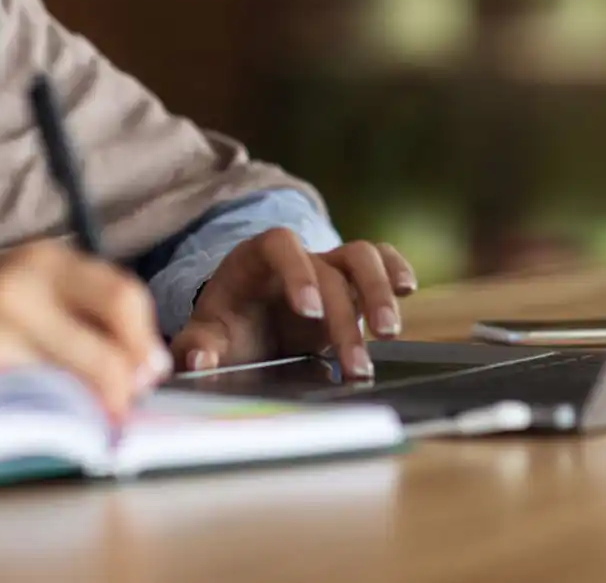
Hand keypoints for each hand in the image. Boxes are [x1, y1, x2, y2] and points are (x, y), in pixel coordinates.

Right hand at [0, 241, 170, 415]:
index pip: (123, 298)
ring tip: (76, 415)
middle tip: (120, 409)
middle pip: (108, 353)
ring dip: (86, 411)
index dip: (143, 344)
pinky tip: (38, 420)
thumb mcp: (21, 287)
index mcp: (40, 260)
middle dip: (124, 391)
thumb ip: (82, 311)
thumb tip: (148, 364)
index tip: (147, 373)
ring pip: (74, 389)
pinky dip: (46, 420)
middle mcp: (17, 288)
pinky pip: (32, 409)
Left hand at [171, 230, 416, 380]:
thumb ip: (197, 345)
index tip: (308, 310)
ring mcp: (329, 268)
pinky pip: (380, 261)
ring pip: (363, 257)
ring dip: (379, 292)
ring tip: (389, 334)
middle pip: (330, 266)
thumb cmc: (227, 327)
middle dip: (346, 314)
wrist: (245, 325)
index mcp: (255, 259)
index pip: (279, 244)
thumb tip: (198, 359)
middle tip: (355, 362)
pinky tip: (408, 290)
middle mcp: (298, 258)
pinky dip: (396, 269)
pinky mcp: (352, 285)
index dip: (297, 271)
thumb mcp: (207, 335)